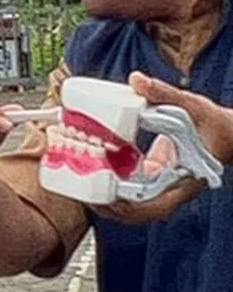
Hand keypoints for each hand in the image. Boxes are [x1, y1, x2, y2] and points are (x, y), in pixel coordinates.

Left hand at [89, 71, 232, 223]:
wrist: (227, 134)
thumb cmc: (215, 126)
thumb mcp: (194, 106)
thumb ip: (164, 93)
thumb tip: (137, 81)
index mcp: (181, 181)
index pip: (151, 206)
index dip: (124, 206)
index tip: (102, 197)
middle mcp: (167, 189)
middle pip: (130, 210)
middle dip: (102, 203)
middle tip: (76, 189)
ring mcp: (157, 185)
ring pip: (125, 202)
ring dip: (100, 195)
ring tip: (73, 181)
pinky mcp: (149, 176)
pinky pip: (125, 187)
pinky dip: (106, 181)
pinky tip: (86, 168)